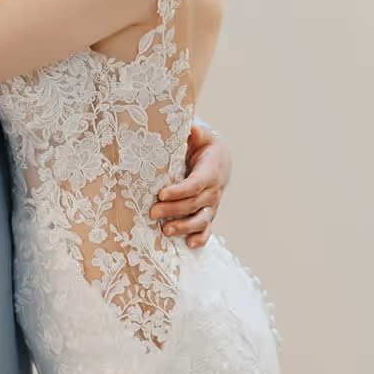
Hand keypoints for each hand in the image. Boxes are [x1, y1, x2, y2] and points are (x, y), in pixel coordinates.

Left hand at [150, 123, 231, 247]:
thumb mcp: (202, 135)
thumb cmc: (205, 146)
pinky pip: (207, 230)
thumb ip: (195, 133)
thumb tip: (190, 129)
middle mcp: (213, 192)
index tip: (162, 193)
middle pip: (194, 204)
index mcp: (210, 172)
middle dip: (173, 210)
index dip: (180, 191)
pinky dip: (200, 239)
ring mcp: (212, 205)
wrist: (220, 159)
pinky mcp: (208, 214)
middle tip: (153, 212)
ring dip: (184, 227)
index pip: (195, 184)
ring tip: (165, 230)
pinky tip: (189, 244)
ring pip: (201, 220)